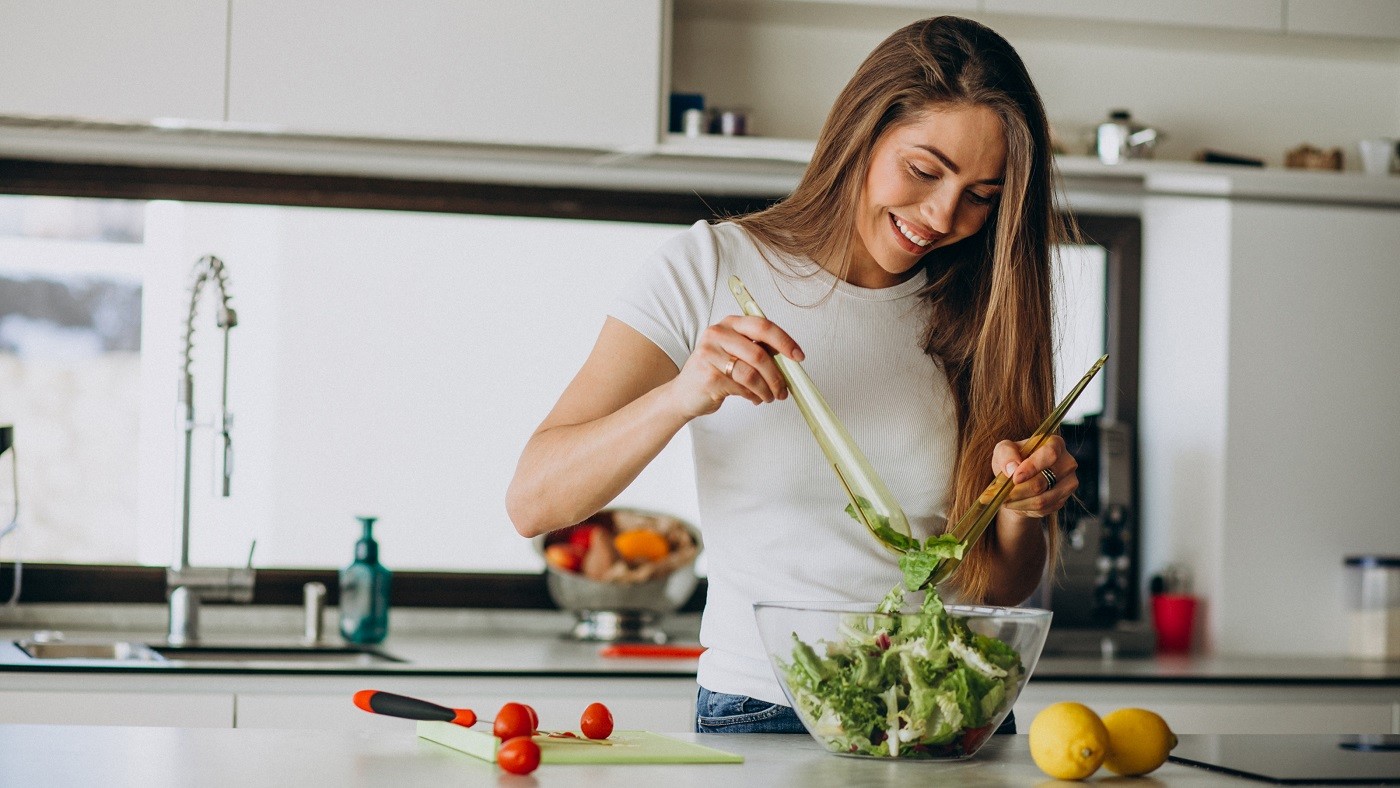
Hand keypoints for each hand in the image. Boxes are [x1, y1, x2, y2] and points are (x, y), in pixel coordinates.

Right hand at [667, 315, 803, 417]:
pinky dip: (754, 396)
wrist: (684, 394)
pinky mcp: (709, 376)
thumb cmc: (713, 371)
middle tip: (784, 389)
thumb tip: (789, 357)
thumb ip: (758, 349)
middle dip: (777, 376)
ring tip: (769, 396)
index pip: (763, 326)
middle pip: (759, 354)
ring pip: (752, 374)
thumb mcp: (735, 352)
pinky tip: (754, 398)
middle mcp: (718, 334)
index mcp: (729, 323)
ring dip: (767, 390)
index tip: (798, 356)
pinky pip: (742, 388)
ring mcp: (711, 354)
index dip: (785, 341)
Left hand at [991, 434, 1077, 518]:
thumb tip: (1013, 468)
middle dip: (1020, 489)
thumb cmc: (1013, 461)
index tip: (1015, 477)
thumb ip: (1006, 454)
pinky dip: (1025, 508)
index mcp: (1055, 443)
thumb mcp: (1003, 451)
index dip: (1033, 466)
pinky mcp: (1063, 500)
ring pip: (1043, 498)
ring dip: (1020, 501)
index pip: (1050, 453)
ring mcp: (1068, 483)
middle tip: (1004, 492)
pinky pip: (1043, 508)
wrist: (1018, 482)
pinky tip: (1016, 503)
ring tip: (1006, 498)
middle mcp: (1067, 462)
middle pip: (1045, 480)